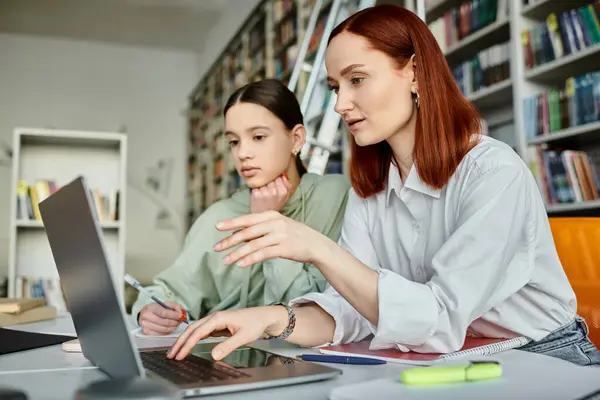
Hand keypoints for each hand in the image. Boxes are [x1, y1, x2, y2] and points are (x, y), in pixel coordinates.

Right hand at [138, 301, 185, 335]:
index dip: (174, 315)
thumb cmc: (155, 309)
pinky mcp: (146, 332)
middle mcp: (146, 317)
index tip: (181, 316)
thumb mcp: (164, 304)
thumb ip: (174, 306)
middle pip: (165, 322)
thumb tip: (182, 313)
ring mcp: (146, 326)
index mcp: (151, 308)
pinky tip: (171, 327)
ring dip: (173, 327)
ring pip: (164, 329)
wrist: (144, 314)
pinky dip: (168, 331)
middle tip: (181, 320)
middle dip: (176, 322)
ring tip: (177, 323)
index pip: (164, 313)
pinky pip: (161, 334)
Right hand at [167, 306, 287, 360]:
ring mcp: (216, 321)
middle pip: (192, 329)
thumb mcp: (244, 337)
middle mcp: (215, 317)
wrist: (265, 317)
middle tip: (171, 355)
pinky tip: (189, 345)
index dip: (187, 345)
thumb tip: (214, 355)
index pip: (198, 332)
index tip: (179, 355)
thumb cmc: (256, 323)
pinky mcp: (219, 325)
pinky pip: (202, 332)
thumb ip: (228, 346)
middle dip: (180, 342)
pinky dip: (193, 338)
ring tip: (176, 351)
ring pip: (196, 330)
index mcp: (219, 318)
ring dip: (185, 340)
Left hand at [213, 211, 328, 266]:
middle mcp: (274, 223)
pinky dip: (250, 259)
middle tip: (216, 248)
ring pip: (252, 245)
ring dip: (237, 254)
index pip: (247, 218)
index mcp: (272, 215)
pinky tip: (240, 264)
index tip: (217, 227)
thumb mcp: (280, 225)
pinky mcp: (283, 248)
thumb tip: (240, 232)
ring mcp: (279, 235)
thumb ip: (262, 227)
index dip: (231, 223)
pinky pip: (262, 254)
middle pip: (247, 232)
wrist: (317, 245)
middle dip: (230, 240)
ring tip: (225, 261)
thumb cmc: (295, 236)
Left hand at [249, 174, 291, 213]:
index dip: (275, 181)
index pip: (278, 177)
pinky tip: (258, 195)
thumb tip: (283, 175)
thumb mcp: (285, 197)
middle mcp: (274, 192)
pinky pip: (255, 186)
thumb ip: (287, 185)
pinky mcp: (256, 194)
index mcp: (283, 191)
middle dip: (268, 183)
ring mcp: (265, 193)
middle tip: (268, 191)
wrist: (263, 217)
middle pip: (270, 178)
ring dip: (262, 186)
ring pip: (262, 182)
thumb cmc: (274, 206)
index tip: (274, 186)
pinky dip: (256, 189)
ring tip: (263, 194)